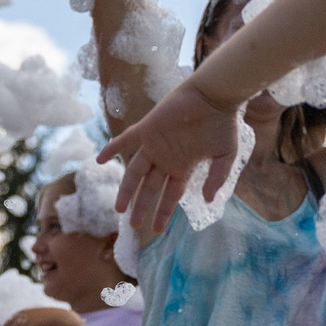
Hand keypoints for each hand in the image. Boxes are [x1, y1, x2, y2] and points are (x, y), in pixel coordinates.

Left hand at [100, 79, 244, 234]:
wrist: (215, 96)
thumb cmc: (223, 124)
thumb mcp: (226, 156)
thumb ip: (216, 178)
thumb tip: (207, 200)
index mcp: (183, 167)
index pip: (170, 195)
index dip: (164, 212)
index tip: (156, 229)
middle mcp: (166, 159)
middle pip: (149, 188)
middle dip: (141, 206)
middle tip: (133, 225)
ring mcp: (155, 145)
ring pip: (134, 171)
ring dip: (126, 189)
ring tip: (119, 209)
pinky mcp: (148, 128)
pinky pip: (125, 139)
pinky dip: (112, 148)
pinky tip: (99, 160)